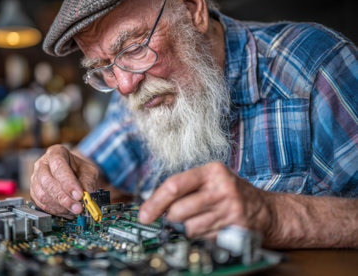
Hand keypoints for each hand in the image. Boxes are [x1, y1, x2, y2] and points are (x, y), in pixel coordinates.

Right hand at [30, 145, 98, 216]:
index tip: (79, 194)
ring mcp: (36, 179)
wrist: (74, 175)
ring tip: (75, 210)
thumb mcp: (89, 172)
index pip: (58, 165)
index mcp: (56, 153)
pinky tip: (67, 211)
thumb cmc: (80, 170)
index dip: (68, 182)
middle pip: (47, 181)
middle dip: (64, 197)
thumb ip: (88, 182)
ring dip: (60, 206)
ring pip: (43, 195)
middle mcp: (42, 164)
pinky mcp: (34, 193)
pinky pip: (41, 204)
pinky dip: (55, 211)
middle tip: (78, 207)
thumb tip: (86, 197)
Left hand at [138, 162, 273, 238]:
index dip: (154, 202)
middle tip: (171, 220)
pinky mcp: (234, 229)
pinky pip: (203, 238)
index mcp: (212, 171)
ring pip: (188, 228)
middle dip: (169, 219)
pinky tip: (209, 228)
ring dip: (185, 229)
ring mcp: (229, 210)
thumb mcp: (211, 180)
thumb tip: (153, 205)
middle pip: (178, 210)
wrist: (266, 210)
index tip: (143, 215)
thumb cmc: (231, 193)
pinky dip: (200, 237)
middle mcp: (221, 188)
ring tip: (197, 220)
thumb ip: (184, 188)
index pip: (174, 185)